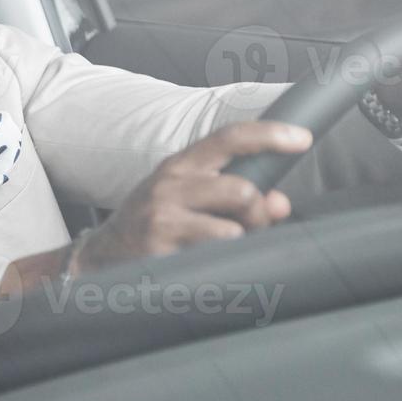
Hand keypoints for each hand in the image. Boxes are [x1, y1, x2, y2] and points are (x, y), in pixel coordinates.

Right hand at [71, 121, 310, 273]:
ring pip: (232, 229)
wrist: (98, 256)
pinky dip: (224, 263)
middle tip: (254, 228)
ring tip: (228, 249)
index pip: (230, 138)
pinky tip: (209, 265)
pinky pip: (214, 258)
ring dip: (242, 243)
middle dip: (259, 213)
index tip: (303, 138)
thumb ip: (235, 197)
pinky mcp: (160, 251)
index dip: (270, 135)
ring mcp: (163, 219)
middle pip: (241, 190)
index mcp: (180, 165)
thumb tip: (280, 204)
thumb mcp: (187, 199)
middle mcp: (170, 185)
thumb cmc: (153, 223)